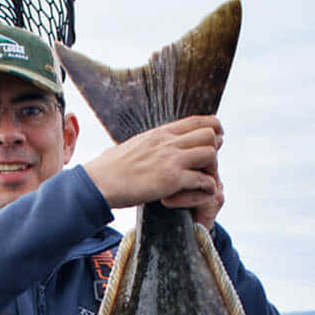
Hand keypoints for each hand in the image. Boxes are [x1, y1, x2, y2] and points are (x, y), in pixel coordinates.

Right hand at [84, 116, 223, 226]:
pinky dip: (206, 188)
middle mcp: (168, 142)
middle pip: (209, 134)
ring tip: (204, 181)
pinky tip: (200, 195)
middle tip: (208, 165)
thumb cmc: (110, 169)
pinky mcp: (171, 180)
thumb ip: (148, 144)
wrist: (98, 182)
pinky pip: (202, 180)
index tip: (214, 141)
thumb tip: (142, 145)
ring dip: (212, 169)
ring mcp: (171, 160)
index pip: (196, 120)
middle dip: (215, 149)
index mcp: (160, 133)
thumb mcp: (133, 146)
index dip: (212, 129)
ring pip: (210, 153)